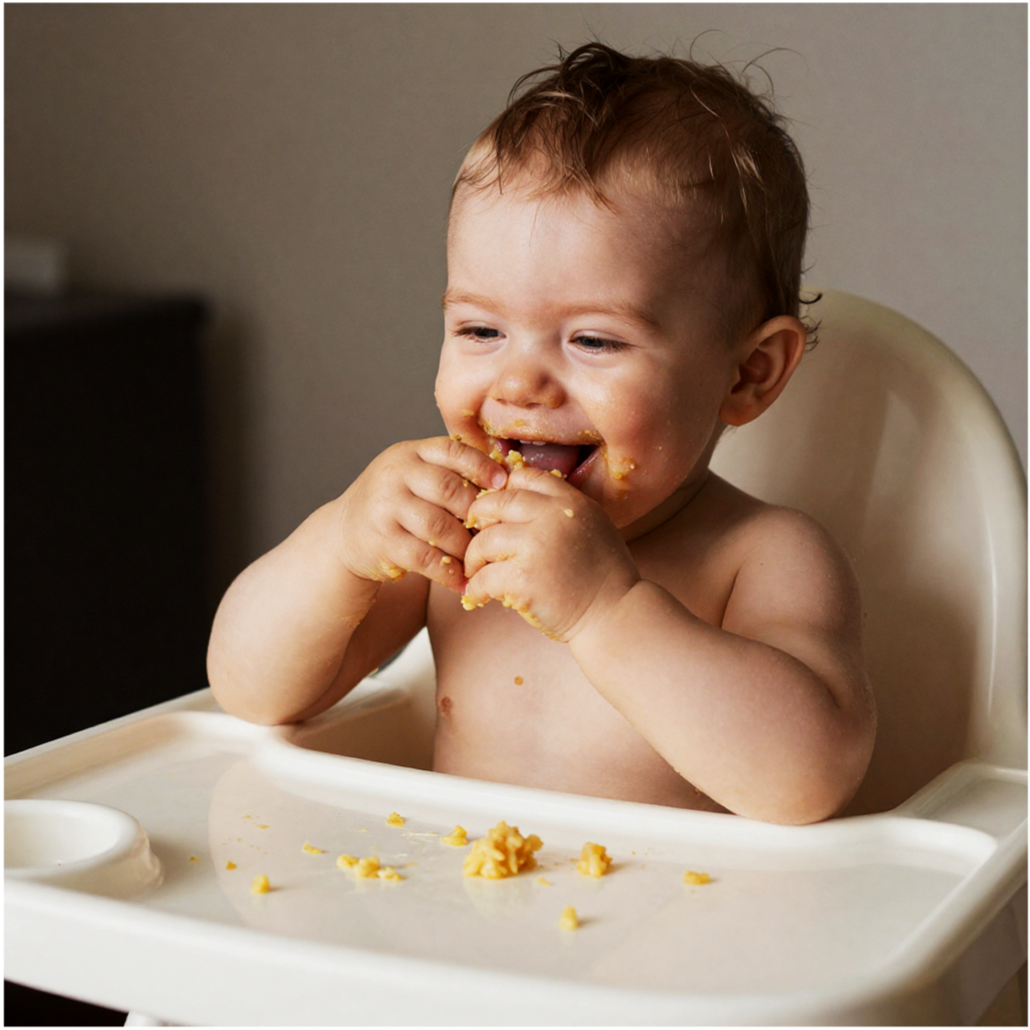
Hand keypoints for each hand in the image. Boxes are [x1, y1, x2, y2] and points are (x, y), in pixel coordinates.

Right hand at [336, 437, 506, 591]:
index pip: (451, 450)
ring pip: (438, 525)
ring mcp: (385, 507)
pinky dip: (447, 572)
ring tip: (480, 558)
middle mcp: (394, 475)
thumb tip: (504, 479)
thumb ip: (448, 472)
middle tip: (495, 530)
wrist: (343, 534)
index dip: (480, 465)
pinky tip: (462, 581)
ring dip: (465, 545)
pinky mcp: (381, 541)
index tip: (502, 484)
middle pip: (448, 488)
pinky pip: (424, 557)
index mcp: (409, 453)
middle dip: (476, 511)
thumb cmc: (394, 504)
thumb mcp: (413, 476)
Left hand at [461, 466, 640, 639]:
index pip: (524, 477)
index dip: (503, 491)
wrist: (616, 615)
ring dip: (473, 558)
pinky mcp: (523, 578)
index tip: (496, 513)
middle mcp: (553, 516)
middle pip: (495, 503)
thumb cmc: (604, 577)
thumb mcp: (592, 527)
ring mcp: (537, 546)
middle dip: (479, 520)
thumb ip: (562, 511)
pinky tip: (478, 595)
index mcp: (570, 501)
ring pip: (483, 540)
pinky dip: (476, 588)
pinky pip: (483, 577)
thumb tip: (516, 503)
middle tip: (477, 541)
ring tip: (476, 571)